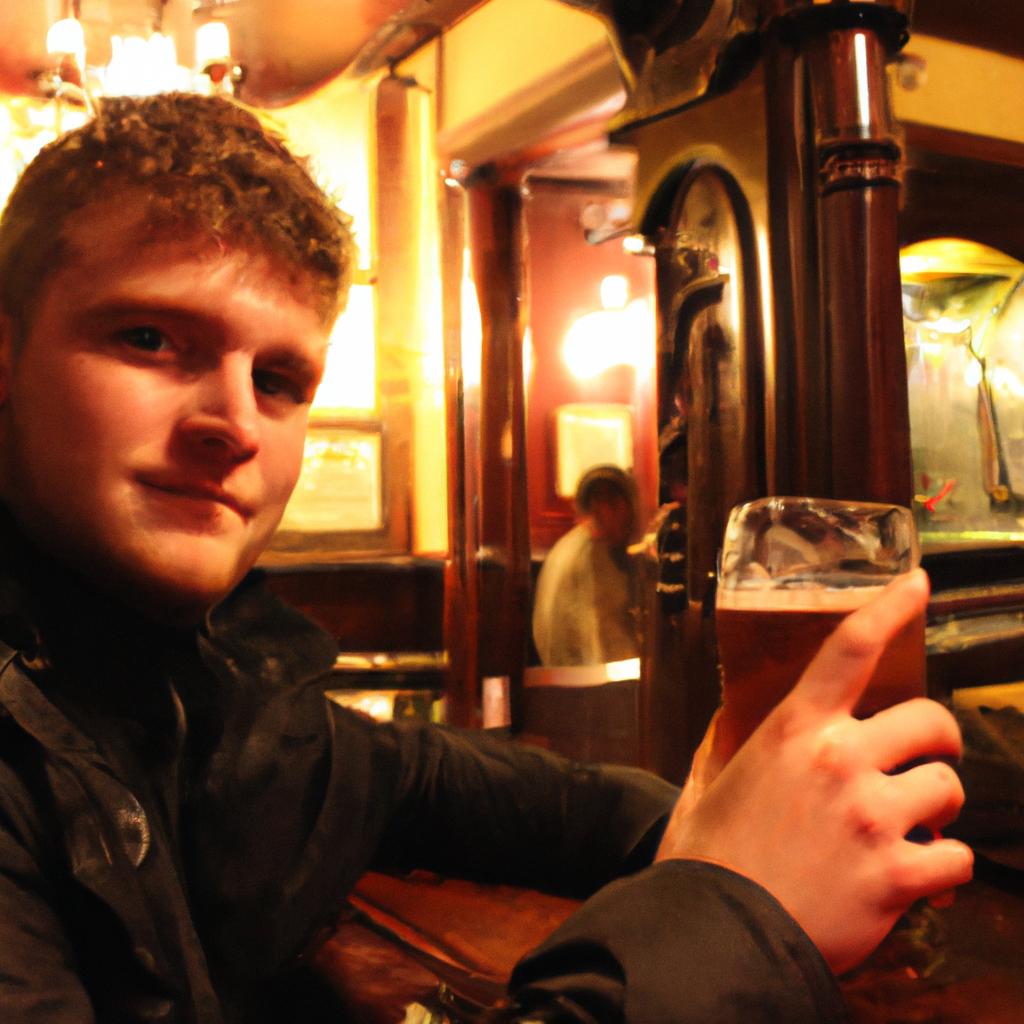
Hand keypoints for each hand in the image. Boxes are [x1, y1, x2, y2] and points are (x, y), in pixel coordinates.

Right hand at [655, 569, 972, 973]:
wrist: (713, 931)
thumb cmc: (707, 856)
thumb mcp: (711, 782)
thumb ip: (728, 745)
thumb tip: (728, 721)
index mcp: (793, 730)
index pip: (849, 649)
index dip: (889, 607)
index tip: (918, 583)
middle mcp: (839, 759)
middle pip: (931, 720)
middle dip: (939, 740)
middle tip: (929, 759)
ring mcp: (872, 816)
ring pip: (950, 788)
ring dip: (940, 808)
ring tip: (917, 828)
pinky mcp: (896, 875)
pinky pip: (959, 859)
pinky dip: (948, 869)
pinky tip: (922, 877)